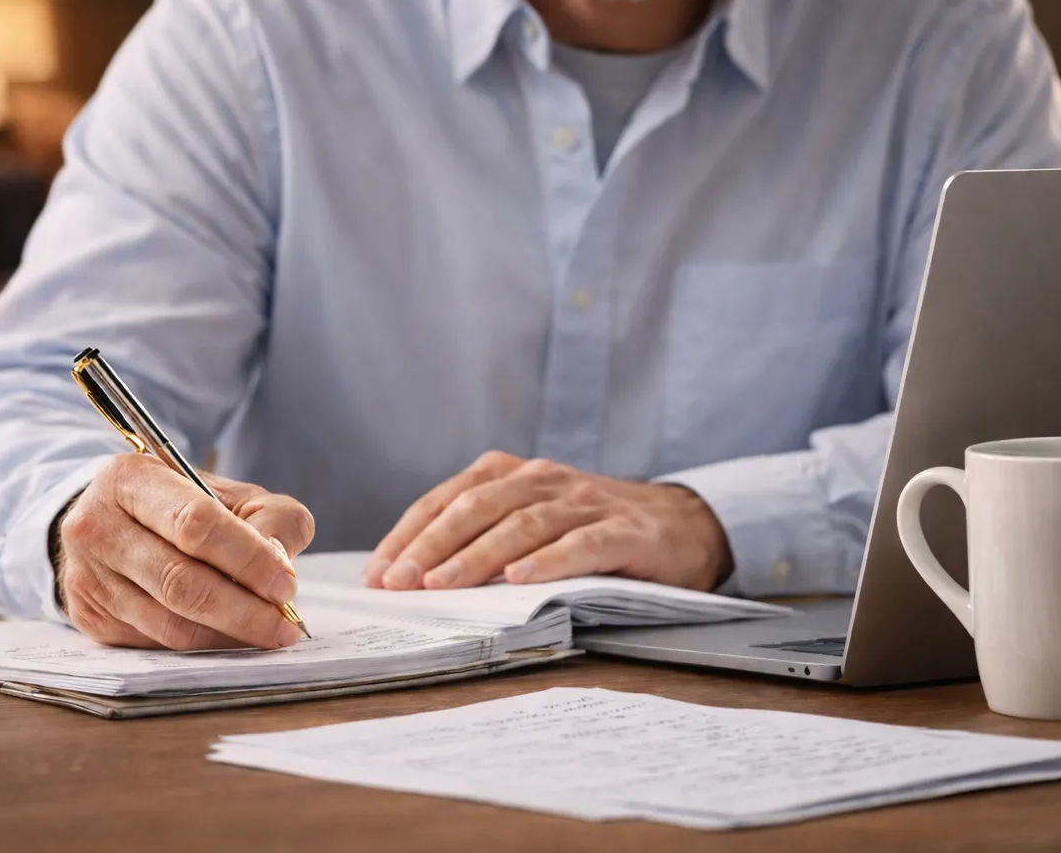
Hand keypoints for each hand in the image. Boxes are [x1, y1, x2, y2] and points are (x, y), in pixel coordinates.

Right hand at [55, 453, 314, 649]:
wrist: (113, 524)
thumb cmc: (183, 508)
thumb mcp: (231, 494)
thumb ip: (270, 517)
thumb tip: (280, 563)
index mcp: (130, 479)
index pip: (195, 523)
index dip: (246, 558)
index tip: (286, 584)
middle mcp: (96, 525)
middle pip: (179, 580)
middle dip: (242, 609)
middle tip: (283, 625)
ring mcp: (87, 576)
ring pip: (168, 622)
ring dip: (226, 635)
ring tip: (265, 633)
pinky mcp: (90, 617)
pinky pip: (156, 643)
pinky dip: (202, 645)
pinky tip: (228, 637)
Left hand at [363, 451, 732, 591]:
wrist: (684, 525)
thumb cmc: (592, 531)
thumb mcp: (533, 523)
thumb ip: (484, 538)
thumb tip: (414, 578)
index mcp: (513, 475)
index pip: (448, 500)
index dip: (409, 535)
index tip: (376, 573)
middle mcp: (544, 480)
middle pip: (477, 507)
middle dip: (431, 546)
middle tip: (398, 582)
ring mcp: (586, 503)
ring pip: (521, 525)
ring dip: (477, 555)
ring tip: (443, 584)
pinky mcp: (625, 533)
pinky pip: (581, 545)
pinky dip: (548, 561)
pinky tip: (520, 580)